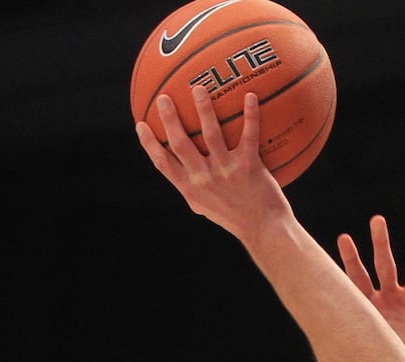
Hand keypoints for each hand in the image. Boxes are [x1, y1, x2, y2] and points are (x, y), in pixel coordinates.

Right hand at [136, 87, 289, 243]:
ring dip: (204, 109)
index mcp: (190, 187)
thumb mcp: (205, 206)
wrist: (264, 229)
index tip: (140, 124)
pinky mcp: (249, 166)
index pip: (162, 163)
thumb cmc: (234, 216)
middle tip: (164, 97)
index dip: (149, 143)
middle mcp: (203, 178)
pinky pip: (249, 135)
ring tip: (199, 89)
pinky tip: (250, 95)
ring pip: (211, 134)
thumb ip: (192, 187)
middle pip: (180, 143)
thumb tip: (180, 170)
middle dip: (169, 118)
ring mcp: (225, 171)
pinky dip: (251, 114)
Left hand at [337, 216, 404, 361]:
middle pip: (386, 265)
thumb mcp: (361, 344)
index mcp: (371, 307)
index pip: (358, 277)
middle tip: (376, 221)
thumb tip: (307, 319)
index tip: (343, 238)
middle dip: (381, 243)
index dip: (351, 259)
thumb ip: (343, 331)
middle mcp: (391, 300)